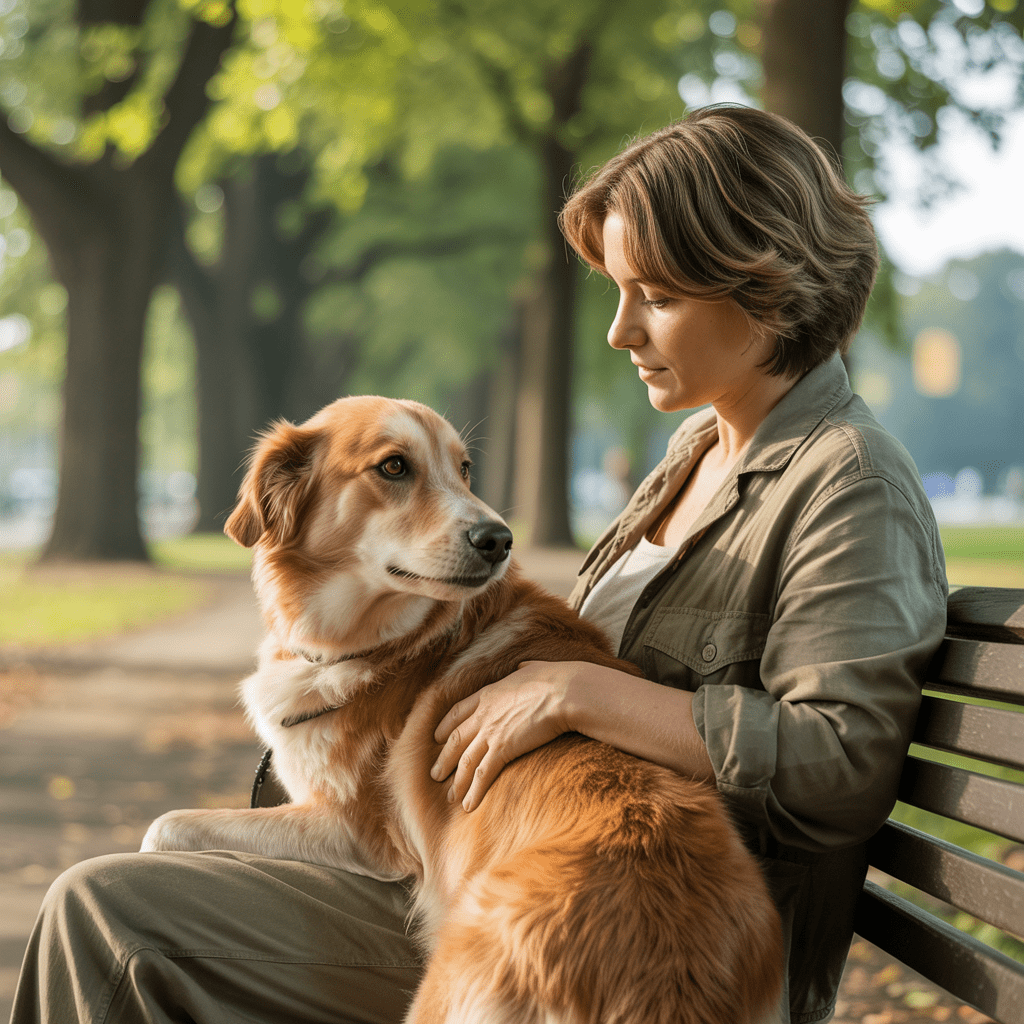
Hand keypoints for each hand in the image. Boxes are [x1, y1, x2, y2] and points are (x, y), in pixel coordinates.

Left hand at [431, 661, 579, 811]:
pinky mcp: (502, 749)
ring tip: (451, 797)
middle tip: (436, 774)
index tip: (438, 738)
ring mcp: (490, 732)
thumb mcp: (532, 668)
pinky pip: (483, 775)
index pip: (458, 712)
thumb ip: (523, 669)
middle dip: (444, 759)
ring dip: (457, 782)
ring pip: (466, 762)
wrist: (563, 692)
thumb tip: (523, 665)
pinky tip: (469, 806)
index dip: (445, 726)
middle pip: (456, 741)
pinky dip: (474, 792)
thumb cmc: (554, 679)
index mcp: (488, 694)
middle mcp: (483, 714)